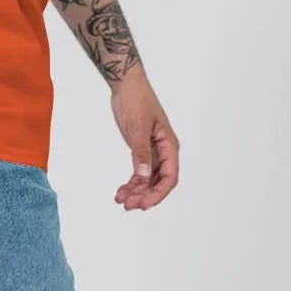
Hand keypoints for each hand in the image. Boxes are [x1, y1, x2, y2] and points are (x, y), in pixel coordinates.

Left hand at [109, 69, 178, 210]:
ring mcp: (152, 151)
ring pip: (147, 179)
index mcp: (169, 145)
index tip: (144, 204)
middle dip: (145, 195)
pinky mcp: (141, 149)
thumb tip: (142, 177)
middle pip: (158, 182)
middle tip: (128, 205)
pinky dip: (131, 182)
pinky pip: (139, 172)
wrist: (126, 85)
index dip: (158, 193)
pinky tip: (121, 191)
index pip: (170, 177)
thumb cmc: (136, 100)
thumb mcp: (138, 127)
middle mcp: (164, 151)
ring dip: (136, 191)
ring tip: (121, 200)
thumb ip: (140, 153)